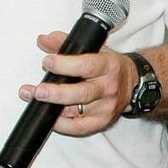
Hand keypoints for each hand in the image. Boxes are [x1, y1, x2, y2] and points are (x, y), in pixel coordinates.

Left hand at [17, 31, 135, 136]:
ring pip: (78, 111)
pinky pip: (80, 128)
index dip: (64, 64)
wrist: (134, 83)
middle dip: (57, 93)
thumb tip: (43, 40)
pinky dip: (62, 125)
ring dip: (53, 108)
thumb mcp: (93, 48)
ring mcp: (106, 108)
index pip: (86, 65)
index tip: (47, 62)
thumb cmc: (109, 66)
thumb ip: (66, 42)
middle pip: (82, 93)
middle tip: (38, 90)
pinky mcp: (102, 122)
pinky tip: (48, 118)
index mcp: (107, 65)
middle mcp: (108, 88)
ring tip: (33, 99)